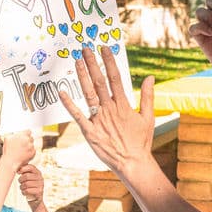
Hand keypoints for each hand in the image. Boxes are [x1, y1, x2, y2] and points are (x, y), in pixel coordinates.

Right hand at [1, 130, 34, 167]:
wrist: (10, 162)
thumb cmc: (8, 151)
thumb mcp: (7, 139)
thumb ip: (12, 134)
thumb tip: (14, 133)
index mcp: (22, 135)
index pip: (29, 131)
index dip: (26, 134)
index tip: (24, 137)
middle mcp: (27, 140)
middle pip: (31, 138)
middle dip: (27, 141)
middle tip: (22, 145)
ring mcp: (31, 146)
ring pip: (32, 144)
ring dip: (28, 146)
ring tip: (22, 151)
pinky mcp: (33, 152)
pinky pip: (33, 150)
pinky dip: (30, 152)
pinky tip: (24, 154)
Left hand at [17, 163, 43, 206]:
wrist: (35, 200)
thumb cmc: (30, 187)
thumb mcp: (28, 178)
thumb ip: (24, 172)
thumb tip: (17, 168)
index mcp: (38, 173)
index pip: (31, 167)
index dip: (23, 168)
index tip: (18, 172)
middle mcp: (40, 178)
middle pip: (26, 176)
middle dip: (20, 180)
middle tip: (20, 182)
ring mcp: (41, 185)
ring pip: (26, 184)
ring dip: (21, 187)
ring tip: (22, 188)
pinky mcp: (39, 192)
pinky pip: (27, 191)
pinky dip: (23, 192)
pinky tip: (25, 192)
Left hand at [59, 46, 152, 173]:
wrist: (133, 163)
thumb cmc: (141, 141)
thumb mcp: (148, 117)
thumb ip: (148, 96)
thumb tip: (150, 77)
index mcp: (123, 105)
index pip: (115, 77)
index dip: (108, 62)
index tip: (103, 48)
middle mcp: (110, 109)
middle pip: (99, 82)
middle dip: (92, 64)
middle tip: (85, 49)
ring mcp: (98, 120)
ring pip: (88, 94)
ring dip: (82, 77)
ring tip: (76, 62)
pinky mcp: (90, 132)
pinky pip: (77, 116)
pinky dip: (69, 104)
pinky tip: (62, 92)